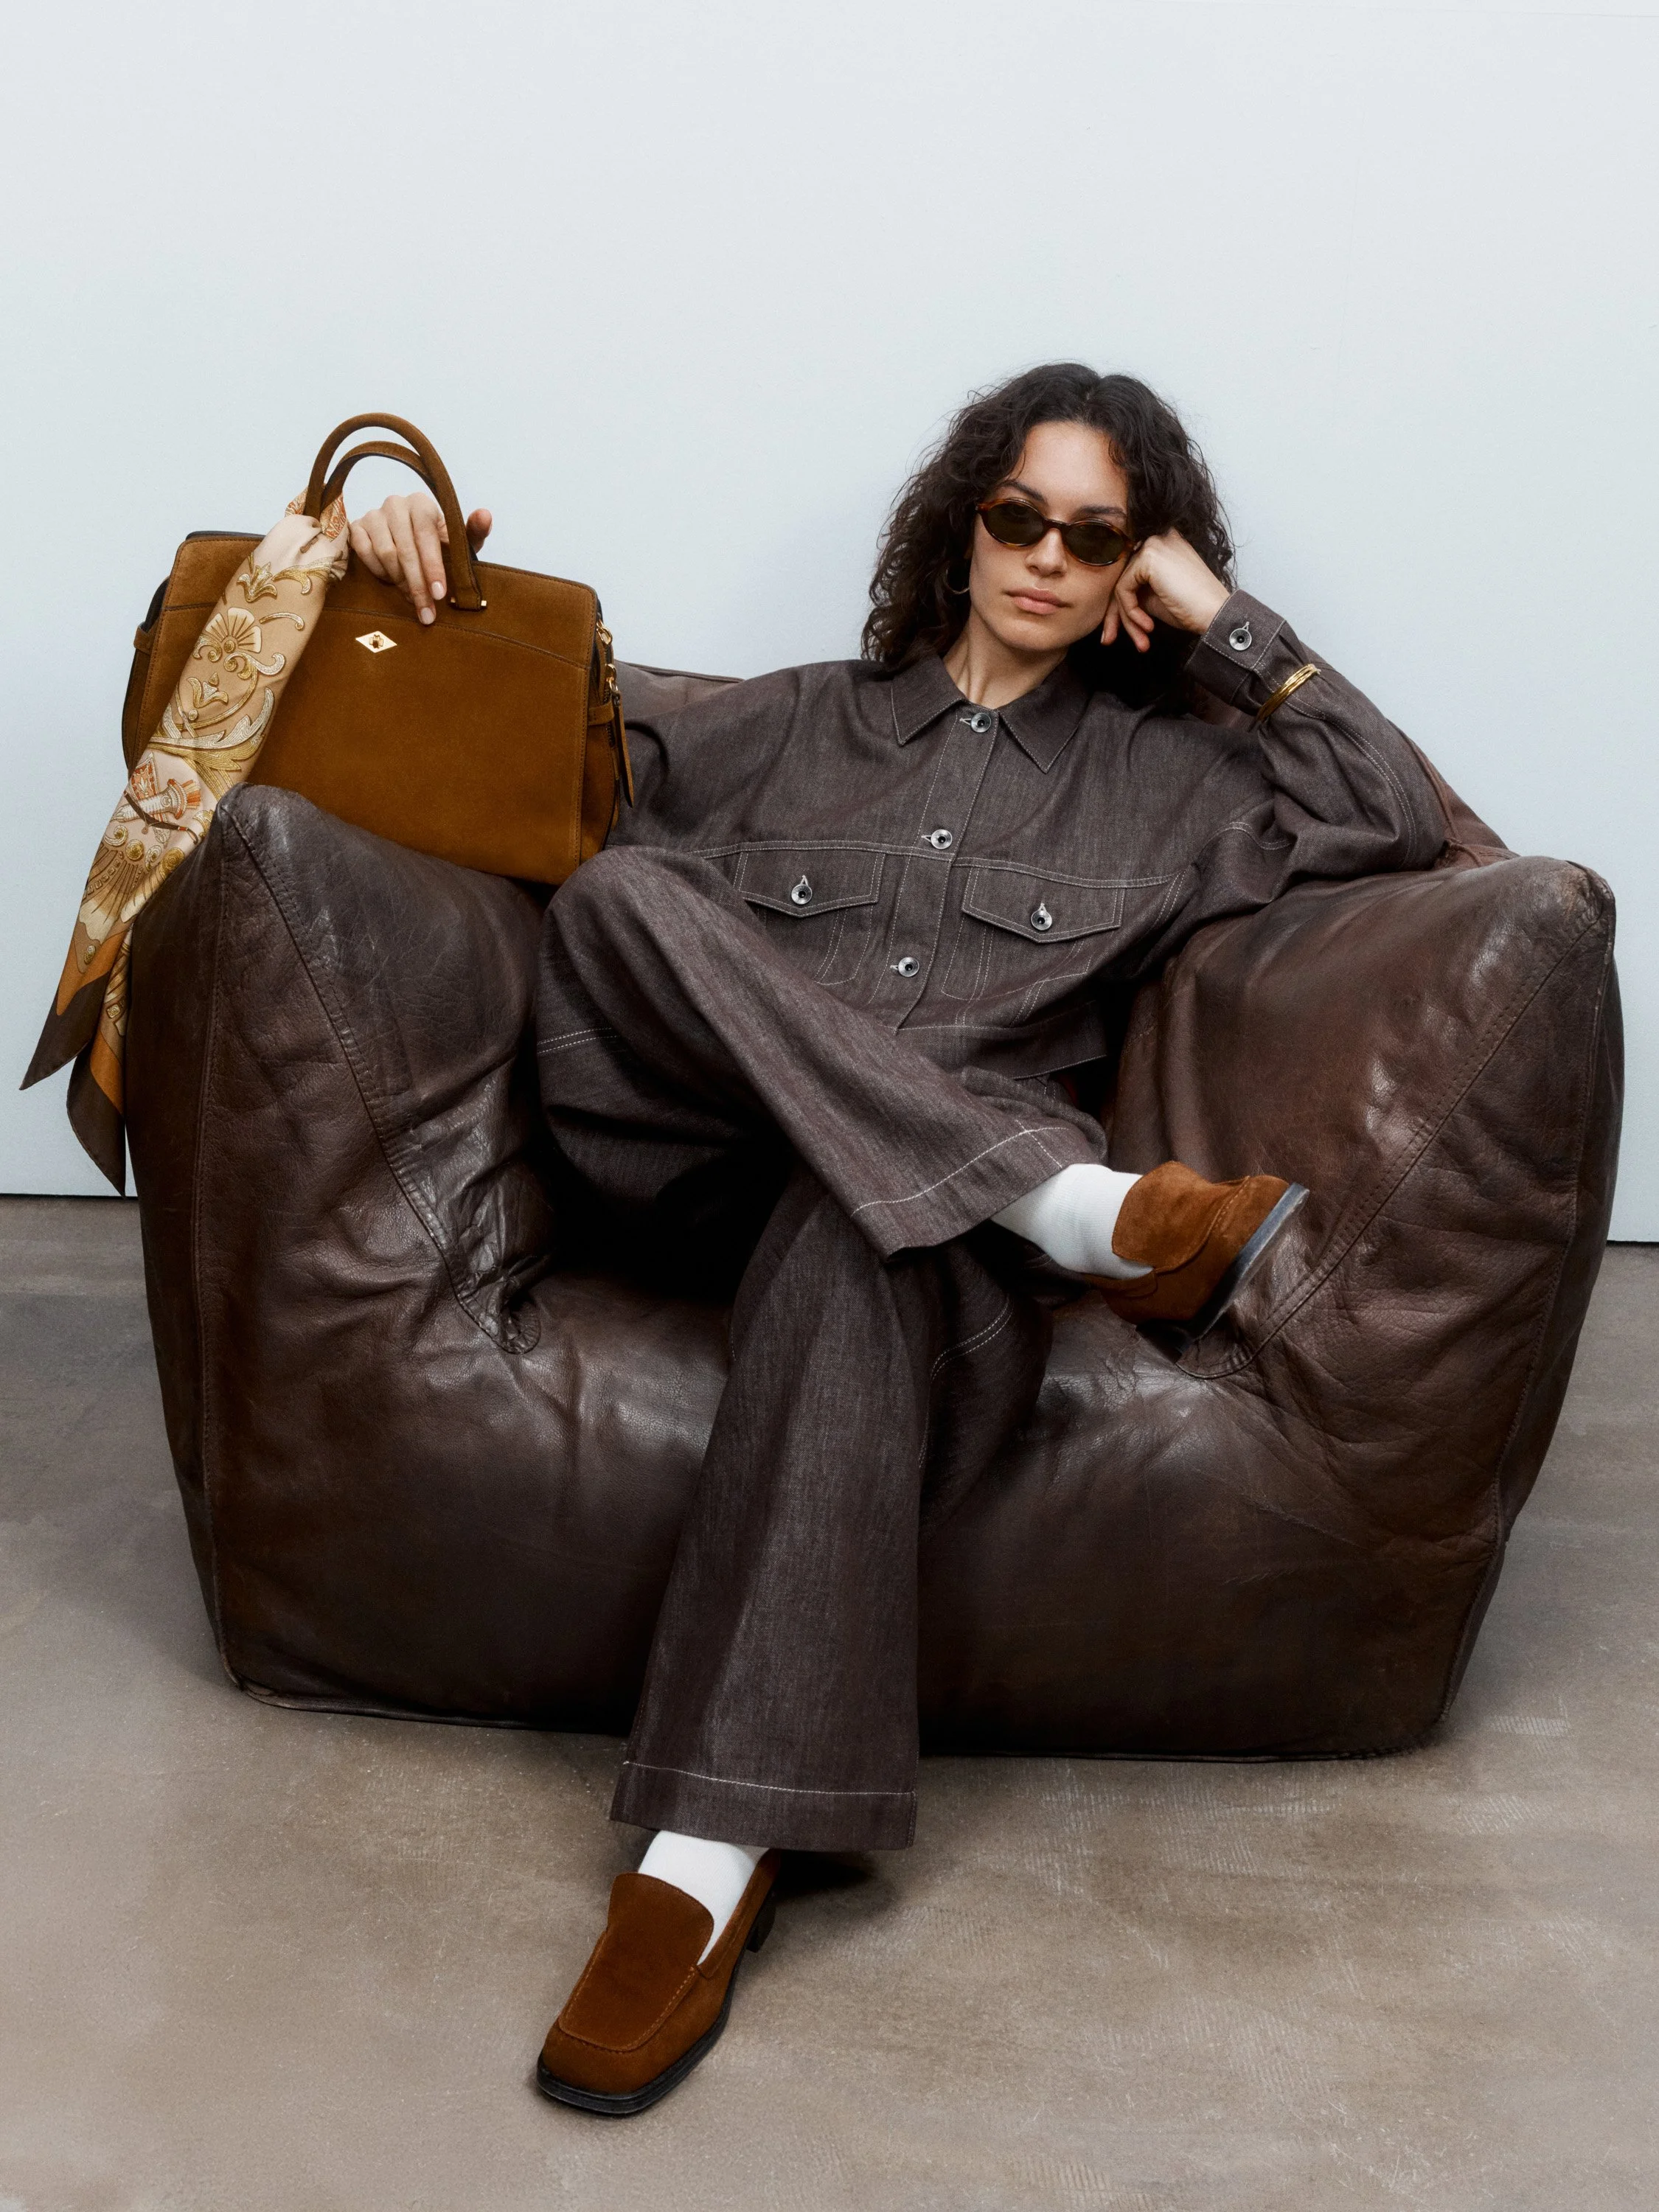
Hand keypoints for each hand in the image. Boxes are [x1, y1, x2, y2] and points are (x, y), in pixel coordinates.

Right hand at [348, 494, 492, 624]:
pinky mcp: (356, 527)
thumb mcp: (458, 542)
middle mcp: (396, 504)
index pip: (426, 536)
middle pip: (405, 550)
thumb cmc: (438, 544)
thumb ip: (473, 532)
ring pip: (385, 554)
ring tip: (411, 597)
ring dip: (400, 581)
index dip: (433, 567)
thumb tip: (485, 515)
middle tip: (427, 611)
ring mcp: (373, 514)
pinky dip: (379, 571)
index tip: (440, 594)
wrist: (408, 542)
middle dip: (418, 585)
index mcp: (422, 504)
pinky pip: (364, 553)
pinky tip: (390, 580)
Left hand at [1100, 530, 1229, 652]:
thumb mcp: (1155, 597)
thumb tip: (1107, 606)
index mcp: (1161, 546)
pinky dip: (1131, 612)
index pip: (1129, 573)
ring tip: (1141, 640)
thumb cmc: (1192, 608)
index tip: (1117, 631)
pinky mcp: (1148, 557)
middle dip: (1116, 614)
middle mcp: (1157, 539)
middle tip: (1110, 640)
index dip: (1121, 604)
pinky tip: (1148, 625)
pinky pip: (1123, 589)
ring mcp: (1152, 545)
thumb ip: (1133, 591)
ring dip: (1126, 619)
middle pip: (1122, 579)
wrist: (1215, 613)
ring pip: (1120, 586)